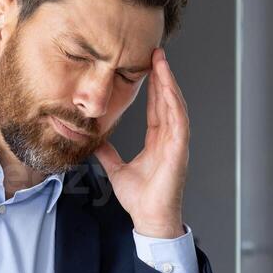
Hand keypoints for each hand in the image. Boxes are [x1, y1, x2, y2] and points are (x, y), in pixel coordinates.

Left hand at [93, 47, 188, 237]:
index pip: (156, 107)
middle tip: (156, 52)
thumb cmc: (140, 199)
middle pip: (167, 100)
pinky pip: (179, 122)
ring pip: (175, 106)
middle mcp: (169, 139)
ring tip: (162, 62)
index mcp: (158, 141)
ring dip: (169, 83)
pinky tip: (169, 88)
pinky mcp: (179, 151)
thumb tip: (94, 140)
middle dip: (162, 76)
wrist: (149, 220)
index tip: (147, 66)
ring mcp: (176, 144)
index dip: (153, 86)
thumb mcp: (116, 170)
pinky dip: (174, 104)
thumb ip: (108, 153)